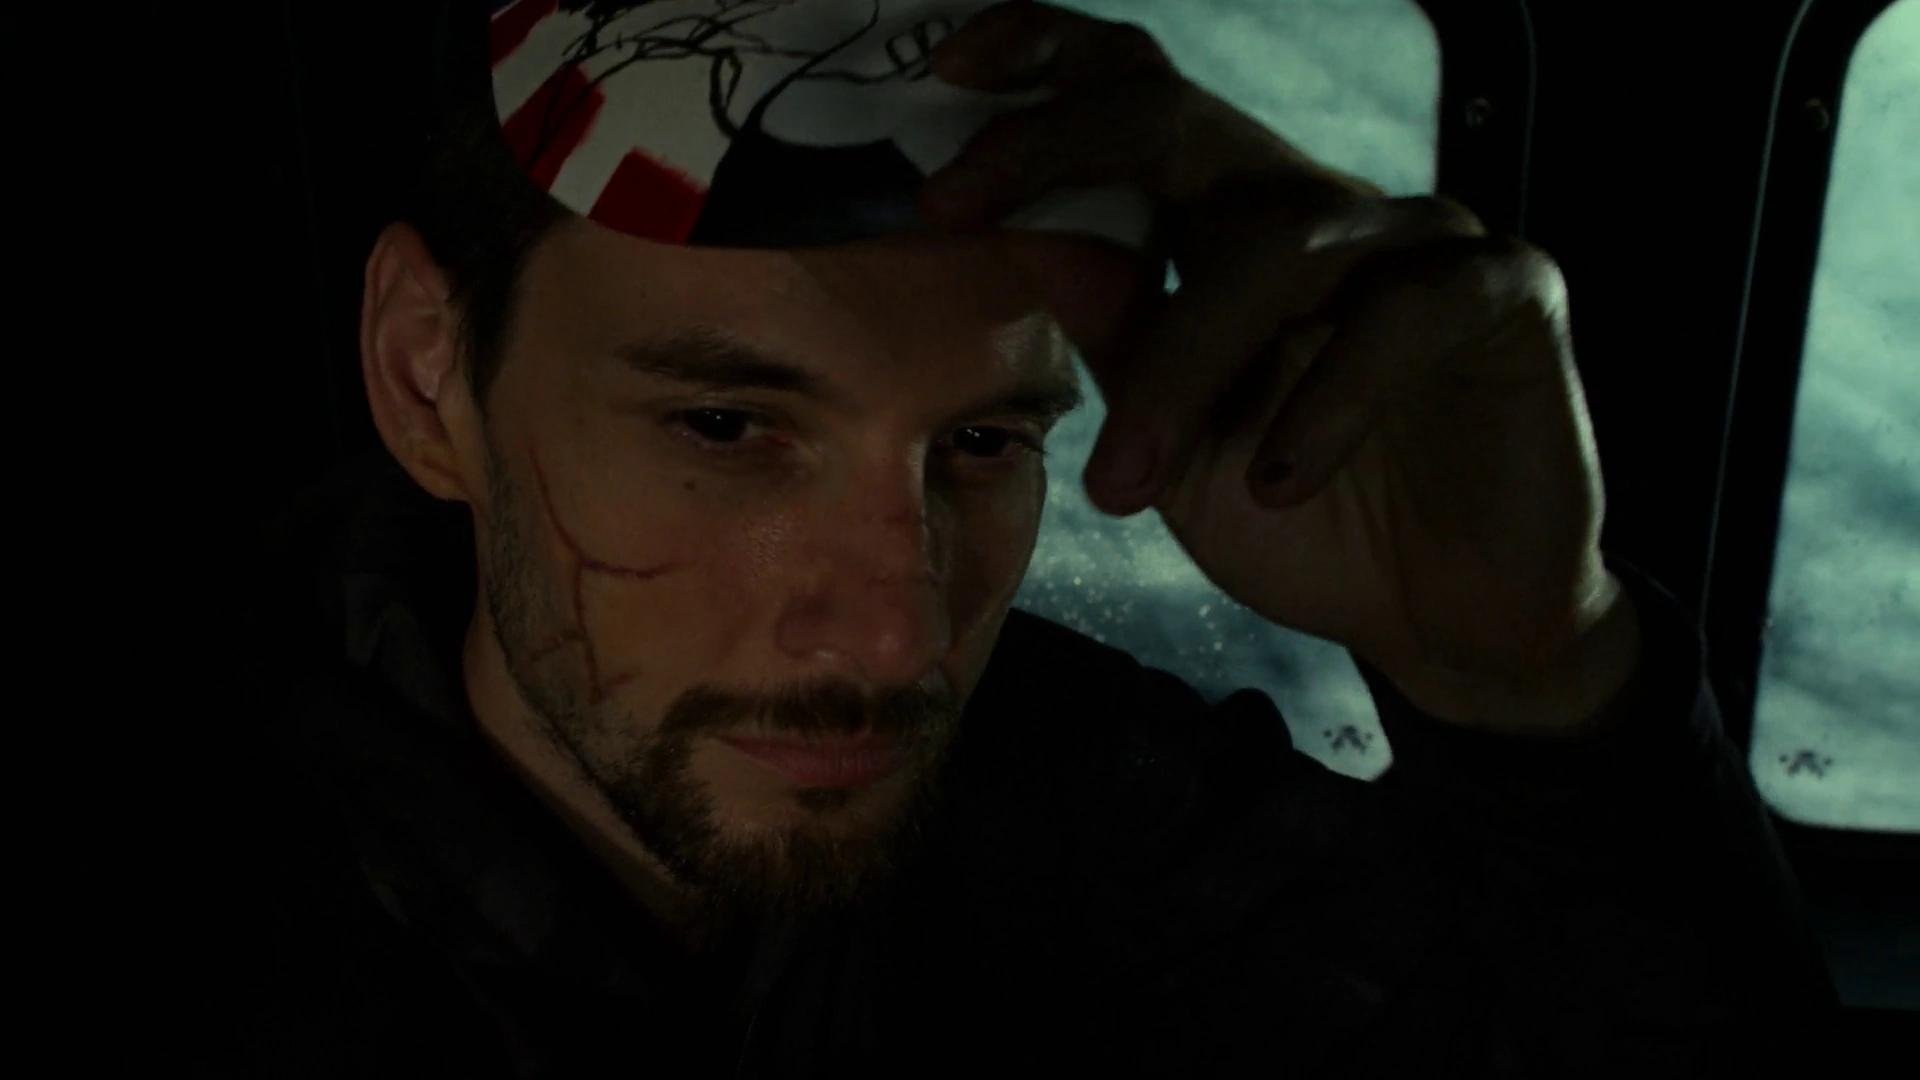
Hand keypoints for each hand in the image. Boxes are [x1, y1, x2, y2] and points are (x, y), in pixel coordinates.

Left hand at [923, 2, 1642, 734]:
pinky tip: (1281, 483)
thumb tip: (1013, 246)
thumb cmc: (1302, 521)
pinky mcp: (1504, 294)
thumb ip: (1113, 339)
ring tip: (1129, 483)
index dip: (1041, 63)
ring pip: (1278, 240)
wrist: (1443, 620)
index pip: (1132, 101)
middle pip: (1178, 115)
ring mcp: (1414, 239)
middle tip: (959, 215)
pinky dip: (1329, 401)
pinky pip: (1406, 312)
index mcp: (1226, 227)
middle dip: (1056, 147)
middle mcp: (1315, 208)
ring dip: (1184, 366)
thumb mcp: (1171, 440)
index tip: (944, 76)